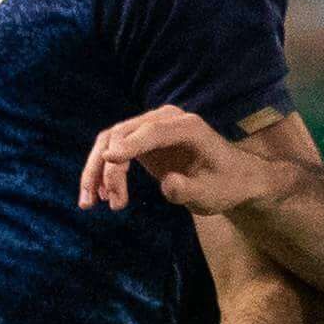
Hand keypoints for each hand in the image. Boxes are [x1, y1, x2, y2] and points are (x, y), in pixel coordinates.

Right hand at [80, 105, 291, 217]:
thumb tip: (167, 183)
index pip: (153, 131)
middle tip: (103, 202)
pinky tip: (101, 195)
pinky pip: (114, 149)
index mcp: (188, 127)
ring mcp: (152, 126)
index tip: (109, 158)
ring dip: (97, 170)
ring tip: (91, 204)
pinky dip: (104, 171)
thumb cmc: (225, 185)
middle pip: (123, 134)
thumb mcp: (211, 195)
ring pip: (111, 140)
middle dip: (105, 167)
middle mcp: (167, 119)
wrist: (232, 178)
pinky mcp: (143, 139)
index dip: (131, 144)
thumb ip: (189, 190)